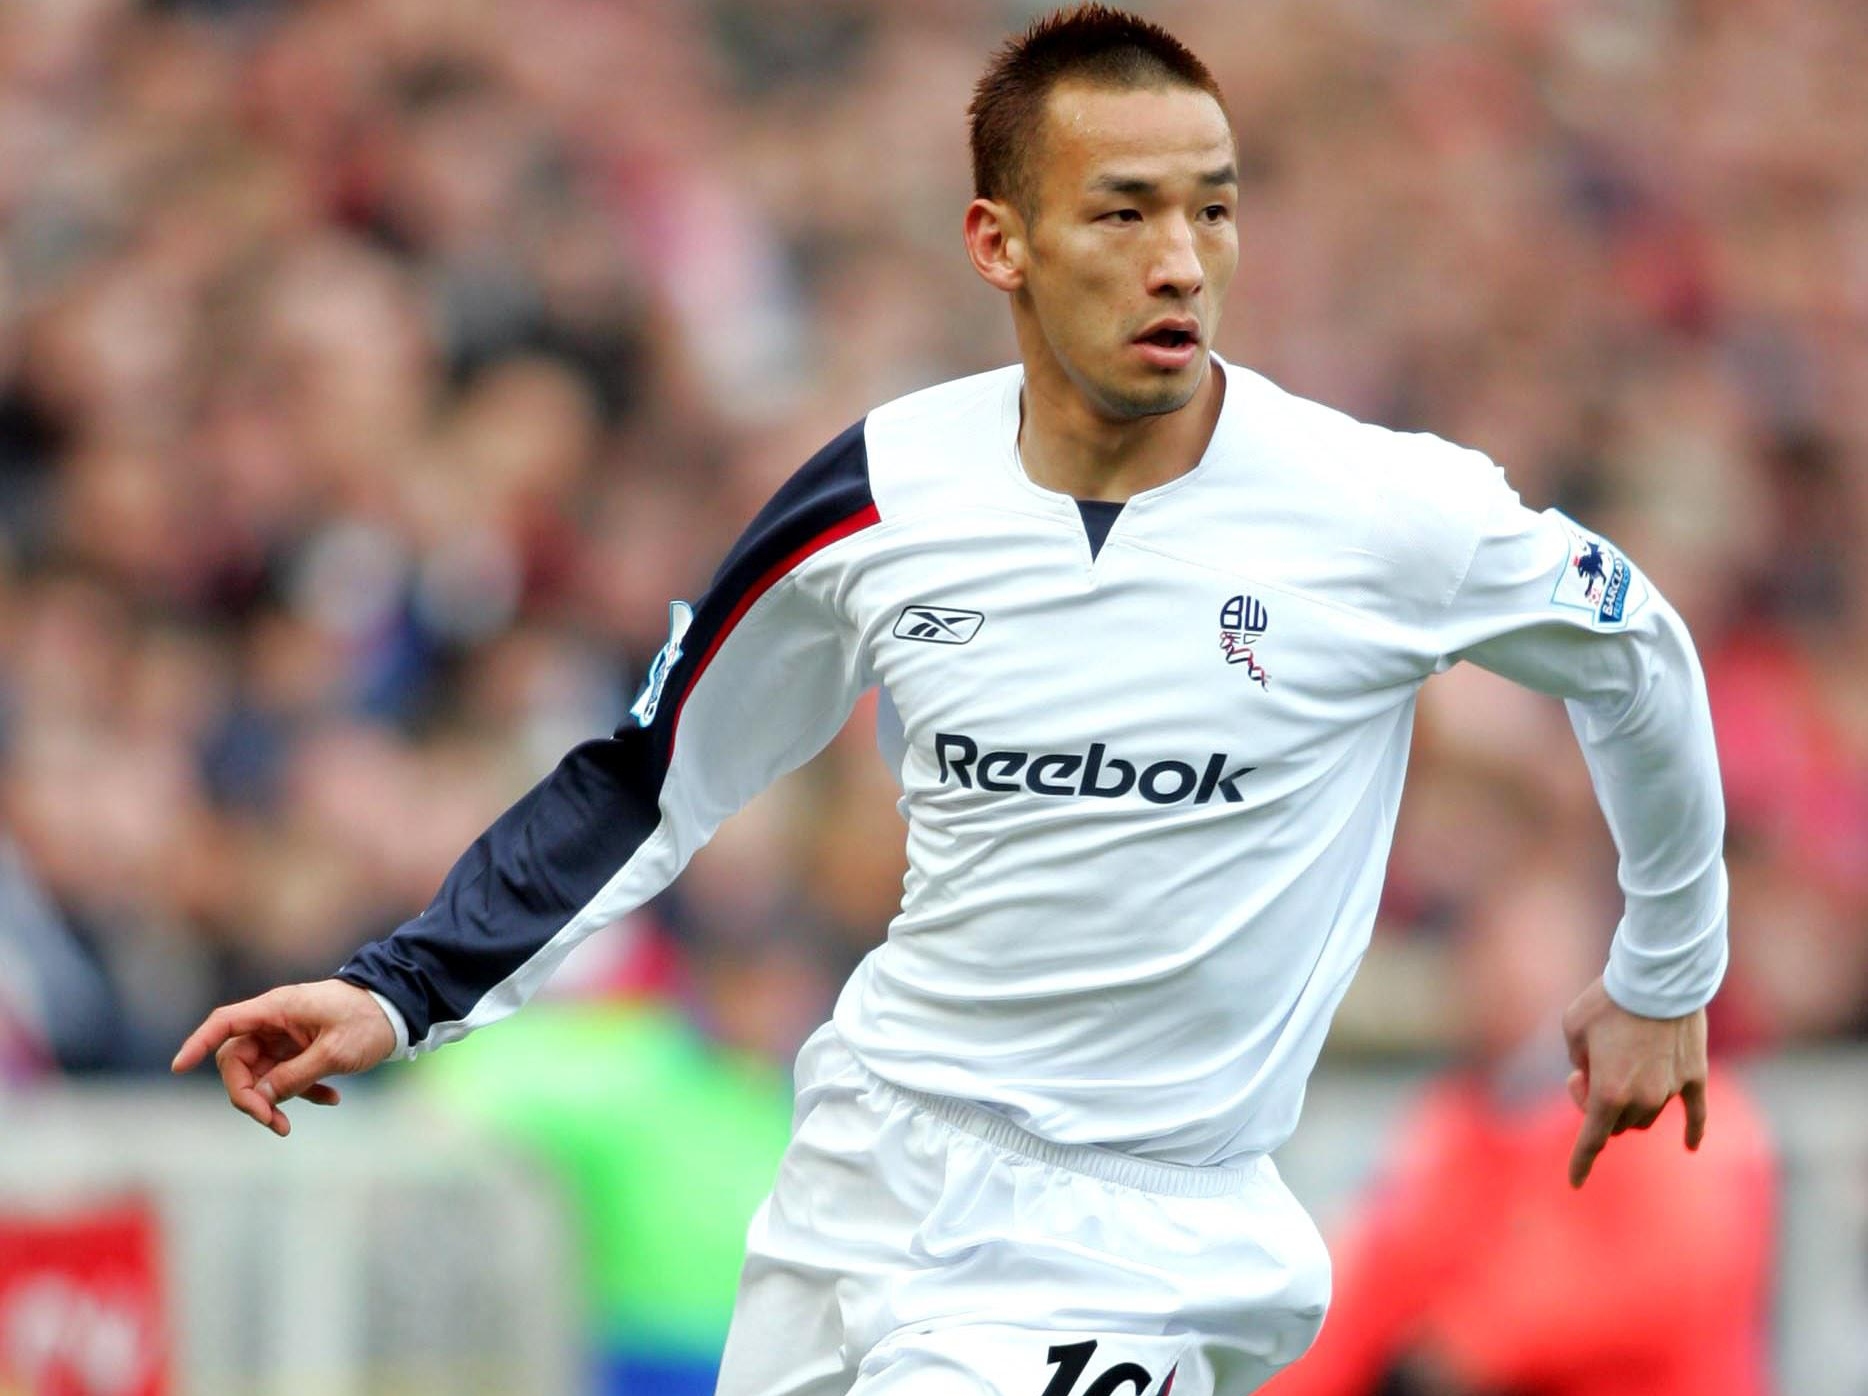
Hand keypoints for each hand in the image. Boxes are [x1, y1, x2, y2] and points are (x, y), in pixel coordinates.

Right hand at [171, 980, 397, 1136]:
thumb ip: (294, 1076)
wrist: (403, 1007)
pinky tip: (331, 1100)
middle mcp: (276, 1021)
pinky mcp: (304, 1048)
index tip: (178, 1066)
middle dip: (247, 1095)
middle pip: (238, 1060)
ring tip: (289, 1126)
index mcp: (277, 1009)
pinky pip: (287, 1075)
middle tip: (271, 1122)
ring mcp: (288, 1035)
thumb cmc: (370, 1021)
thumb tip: (260, 1097)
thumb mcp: (335, 1052)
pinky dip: (302, 1092)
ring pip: (262, 1074)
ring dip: (273, 1101)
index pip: (225, 1023)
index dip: (197, 1043)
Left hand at [1561, 975, 1707, 1187]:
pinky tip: (1691, 1146)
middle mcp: (1642, 1099)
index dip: (1581, 1163)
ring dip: (1629, 1106)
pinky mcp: (1695, 1076)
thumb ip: (1580, 1061)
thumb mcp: (1573, 1028)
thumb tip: (1593, 1075)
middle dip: (1598, 1108)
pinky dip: (1693, 1131)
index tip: (1574, 1183)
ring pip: (1647, 1117)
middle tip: (1586, 1073)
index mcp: (1608, 1092)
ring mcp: (1672, 1090)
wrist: (1657, 978)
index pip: (1592, 1140)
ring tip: (1615, 1063)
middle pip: (1618, 1125)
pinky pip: (1696, 1113)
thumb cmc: (1607, 1000)